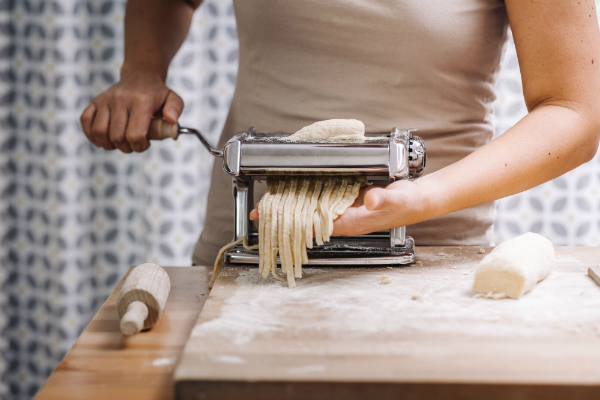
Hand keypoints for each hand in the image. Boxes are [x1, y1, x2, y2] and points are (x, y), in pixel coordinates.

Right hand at [80, 68, 183, 152]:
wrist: (141, 76)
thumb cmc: (158, 93)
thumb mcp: (173, 99)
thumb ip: (176, 109)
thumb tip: (171, 120)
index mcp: (140, 102)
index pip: (135, 134)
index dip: (140, 146)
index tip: (145, 143)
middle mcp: (120, 99)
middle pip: (117, 137)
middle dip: (127, 147)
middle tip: (134, 144)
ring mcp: (105, 100)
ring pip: (100, 132)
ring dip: (110, 145)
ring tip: (120, 143)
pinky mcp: (95, 101)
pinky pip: (85, 121)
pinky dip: (91, 135)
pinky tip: (102, 140)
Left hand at [248, 180, 425, 235]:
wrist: (420, 199)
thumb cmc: (409, 202)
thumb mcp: (398, 199)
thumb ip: (383, 199)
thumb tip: (369, 200)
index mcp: (350, 222)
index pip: (314, 225)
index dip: (291, 223)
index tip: (269, 219)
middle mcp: (344, 218)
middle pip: (308, 219)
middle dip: (284, 215)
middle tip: (258, 209)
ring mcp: (344, 209)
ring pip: (313, 209)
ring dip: (293, 205)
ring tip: (269, 200)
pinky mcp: (347, 198)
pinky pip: (322, 198)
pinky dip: (307, 193)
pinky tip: (295, 186)